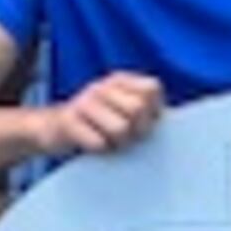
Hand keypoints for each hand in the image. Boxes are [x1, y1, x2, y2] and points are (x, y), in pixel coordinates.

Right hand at [40, 72, 166, 155]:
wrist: (51, 128)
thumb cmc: (96, 123)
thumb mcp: (120, 107)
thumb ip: (146, 109)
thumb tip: (179, 121)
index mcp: (119, 80)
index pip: (152, 89)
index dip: (154, 111)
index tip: (145, 122)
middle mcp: (101, 87)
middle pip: (138, 110)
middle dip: (137, 130)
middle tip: (127, 137)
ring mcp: (83, 103)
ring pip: (120, 129)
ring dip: (118, 143)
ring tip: (109, 141)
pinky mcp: (68, 122)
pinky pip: (98, 143)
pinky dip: (100, 150)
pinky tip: (92, 145)